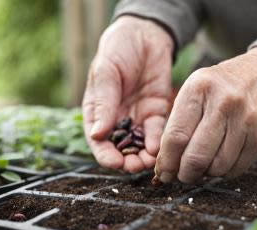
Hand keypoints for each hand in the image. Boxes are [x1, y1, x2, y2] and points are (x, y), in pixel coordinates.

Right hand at [83, 16, 172, 172]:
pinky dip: (157, 142)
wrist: (145, 35)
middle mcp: (117, 119)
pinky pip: (157, 132)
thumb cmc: (117, 50)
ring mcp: (138, 117)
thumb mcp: (106, 72)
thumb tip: (97, 134)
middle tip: (136, 167)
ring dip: (144, 156)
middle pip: (121, 148)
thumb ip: (104, 103)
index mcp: (97, 112)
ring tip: (150, 162)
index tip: (113, 163)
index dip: (104, 155)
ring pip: (140, 145)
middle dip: (128, 161)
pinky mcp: (157, 112)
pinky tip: (159, 148)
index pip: (99, 141)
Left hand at [155, 47, 256, 183]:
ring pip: (218, 167)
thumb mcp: (197, 88)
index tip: (164, 172)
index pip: (176, 136)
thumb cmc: (224, 85)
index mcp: (200, 88)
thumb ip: (178, 121)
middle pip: (196, 157)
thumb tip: (166, 164)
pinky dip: (225, 171)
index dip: (167, 162)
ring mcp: (247, 120)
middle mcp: (225, 103)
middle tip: (182, 175)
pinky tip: (222, 161)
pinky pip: (237, 168)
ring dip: (206, 173)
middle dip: (185, 174)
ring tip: (203, 165)